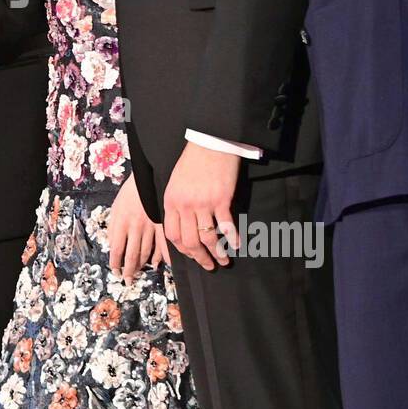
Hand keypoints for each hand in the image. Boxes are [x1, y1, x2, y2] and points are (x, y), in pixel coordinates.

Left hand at [107, 173, 169, 280]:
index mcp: (121, 222)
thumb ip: (113, 228)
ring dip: (142, 264)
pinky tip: (158, 263)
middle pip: (132, 254)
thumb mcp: (115, 209)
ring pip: (146, 251)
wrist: (147, 178)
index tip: (115, 271)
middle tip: (128, 280)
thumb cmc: (129, 194)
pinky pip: (162, 244)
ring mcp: (150, 226)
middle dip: (129, 270)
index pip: (117, 249)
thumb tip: (112, 247)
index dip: (115, 263)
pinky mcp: (162, 223)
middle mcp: (135, 226)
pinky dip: (161, 256)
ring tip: (139, 272)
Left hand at [162, 139, 241, 271]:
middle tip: (209, 266)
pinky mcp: (221, 199)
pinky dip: (232, 238)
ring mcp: (203, 203)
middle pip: (189, 241)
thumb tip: (182, 225)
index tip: (191, 255)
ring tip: (224, 260)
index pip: (172, 235)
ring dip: (217, 253)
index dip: (182, 250)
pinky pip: (226, 225)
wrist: (210, 142)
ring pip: (208, 237)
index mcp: (171, 201)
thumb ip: (177, 204)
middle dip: (200, 258)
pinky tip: (236, 244)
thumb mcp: (175, 183)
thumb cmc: (193, 161)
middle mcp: (185, 205)